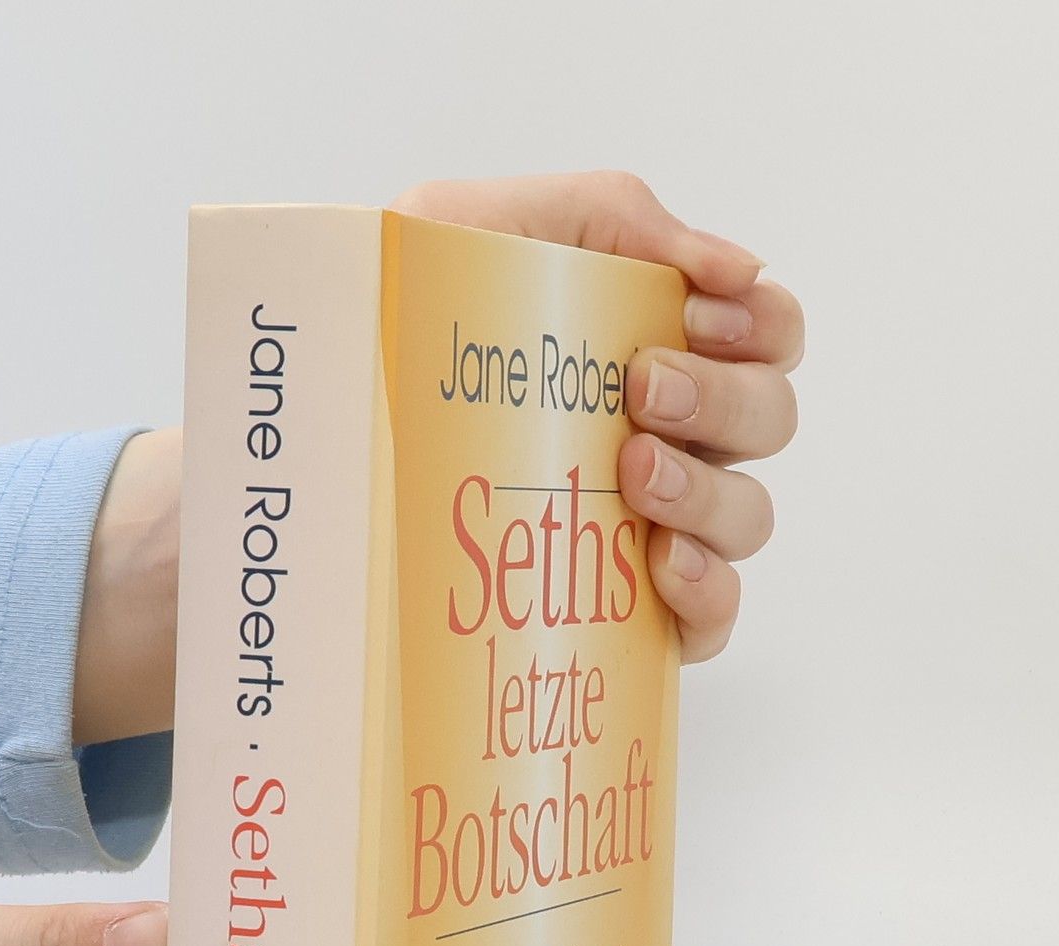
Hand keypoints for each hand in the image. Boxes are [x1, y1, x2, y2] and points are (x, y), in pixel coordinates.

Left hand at [73, 175, 800, 734]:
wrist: (288, 458)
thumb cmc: (379, 339)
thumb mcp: (464, 229)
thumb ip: (603, 214)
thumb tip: (731, 265)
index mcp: (641, 346)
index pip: (765, 332)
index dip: (765, 325)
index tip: (705, 317)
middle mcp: (662, 438)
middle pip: (769, 420)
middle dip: (724, 399)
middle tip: (640, 390)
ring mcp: (646, 531)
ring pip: (748, 516)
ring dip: (709, 490)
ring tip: (630, 471)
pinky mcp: (621, 617)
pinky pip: (712, 619)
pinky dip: (707, 592)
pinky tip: (658, 568)